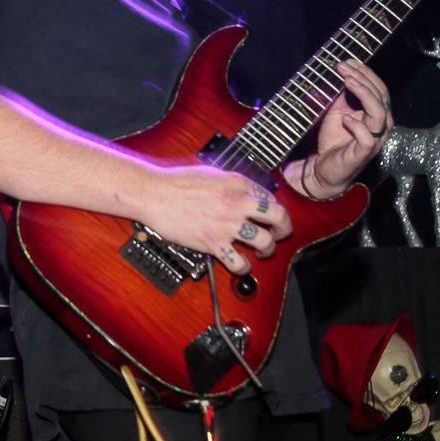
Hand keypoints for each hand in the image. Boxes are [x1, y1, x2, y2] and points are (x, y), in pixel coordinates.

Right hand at [134, 165, 291, 275]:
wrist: (155, 194)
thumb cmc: (176, 182)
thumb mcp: (211, 172)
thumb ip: (231, 182)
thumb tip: (244, 191)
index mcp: (237, 183)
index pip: (270, 196)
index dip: (273, 208)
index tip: (269, 215)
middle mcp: (236, 203)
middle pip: (277, 216)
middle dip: (284, 228)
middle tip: (280, 233)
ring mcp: (226, 224)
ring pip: (265, 241)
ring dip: (268, 249)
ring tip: (262, 250)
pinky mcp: (213, 243)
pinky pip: (239, 262)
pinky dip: (244, 267)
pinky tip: (241, 265)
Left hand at [286, 60, 391, 199]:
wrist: (324, 168)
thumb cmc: (334, 140)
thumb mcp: (336, 112)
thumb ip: (341, 96)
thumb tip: (340, 74)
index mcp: (376, 114)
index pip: (378, 89)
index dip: (365, 73)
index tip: (347, 61)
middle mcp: (380, 126)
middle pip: (381, 97)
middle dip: (364, 78)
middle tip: (344, 67)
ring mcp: (374, 140)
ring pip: (380, 114)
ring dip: (364, 95)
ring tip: (347, 82)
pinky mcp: (363, 154)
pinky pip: (368, 139)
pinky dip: (357, 126)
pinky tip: (344, 118)